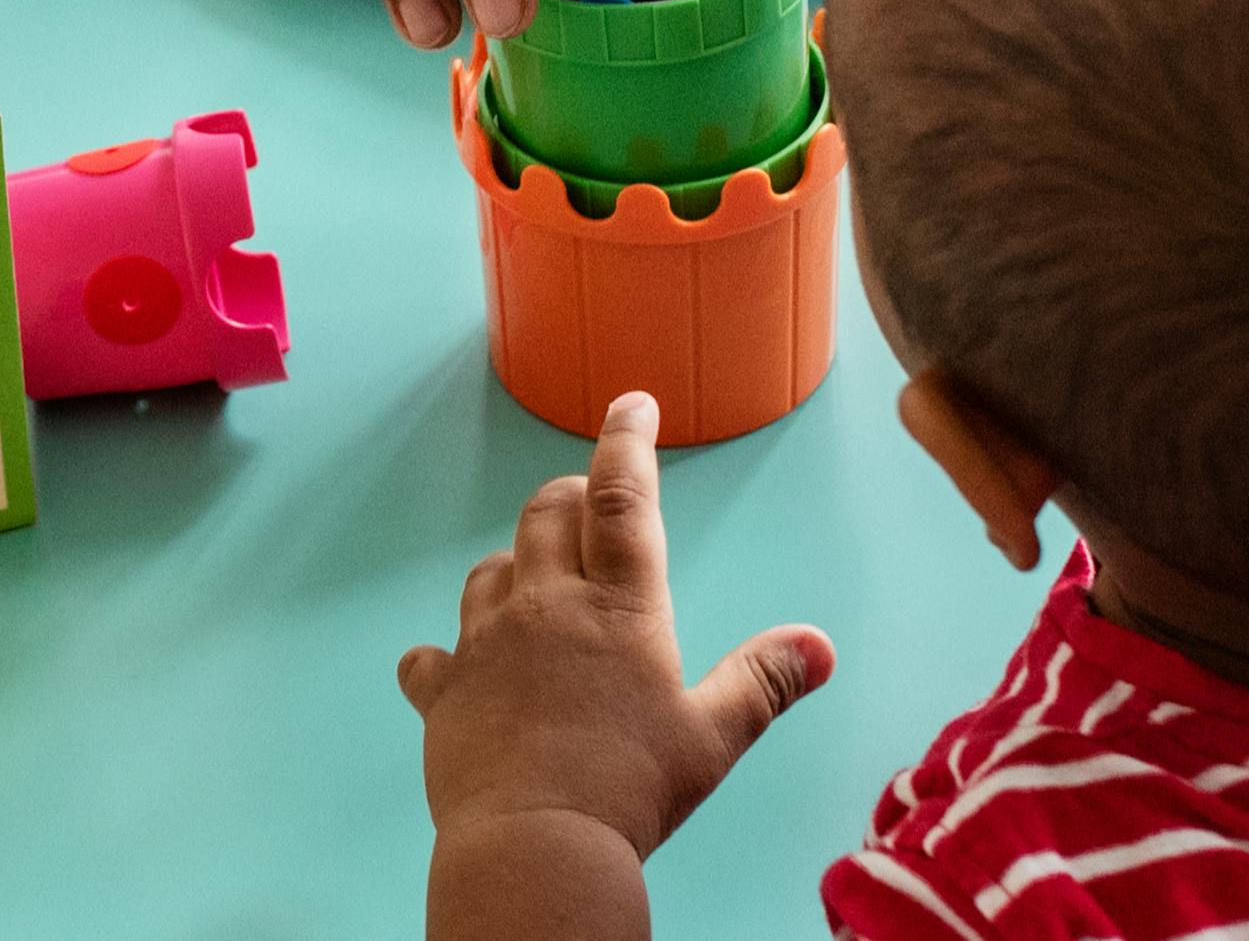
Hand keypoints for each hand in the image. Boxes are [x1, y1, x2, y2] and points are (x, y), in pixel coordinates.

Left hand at [403, 393, 832, 861]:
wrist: (535, 843)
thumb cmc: (632, 789)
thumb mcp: (713, 737)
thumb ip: (762, 681)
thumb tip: (817, 644)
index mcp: (620, 608)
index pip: (622, 496)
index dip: (626, 441)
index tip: (630, 404)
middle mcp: (546, 607)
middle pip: (547, 514)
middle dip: (569, 495)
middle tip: (586, 502)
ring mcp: (486, 644)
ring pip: (490, 570)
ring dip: (513, 564)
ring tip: (534, 583)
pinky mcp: (443, 690)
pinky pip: (431, 656)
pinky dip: (443, 656)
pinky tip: (452, 668)